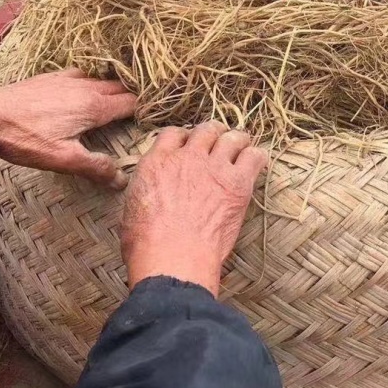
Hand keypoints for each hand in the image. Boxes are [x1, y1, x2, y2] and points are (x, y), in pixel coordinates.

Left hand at [0, 69, 136, 188]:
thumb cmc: (24, 138)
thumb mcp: (62, 159)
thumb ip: (96, 167)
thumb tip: (123, 179)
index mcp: (94, 106)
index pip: (132, 102)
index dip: (147, 110)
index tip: (154, 119)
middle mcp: (86, 87)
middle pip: (121, 88)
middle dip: (134, 98)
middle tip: (142, 113)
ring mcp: (68, 78)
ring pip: (102, 79)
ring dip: (114, 89)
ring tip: (119, 103)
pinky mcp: (51, 77)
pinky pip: (82, 74)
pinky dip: (93, 81)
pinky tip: (85, 90)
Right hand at [121, 122, 266, 295]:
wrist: (173, 258)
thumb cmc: (146, 243)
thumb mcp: (131, 206)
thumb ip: (146, 186)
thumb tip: (151, 187)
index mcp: (157, 162)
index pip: (173, 133)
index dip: (183, 138)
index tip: (189, 147)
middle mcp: (187, 157)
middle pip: (205, 130)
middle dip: (212, 135)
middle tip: (216, 145)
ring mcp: (214, 167)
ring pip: (232, 137)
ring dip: (236, 141)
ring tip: (240, 148)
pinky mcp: (237, 183)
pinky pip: (254, 157)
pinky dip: (256, 157)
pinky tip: (255, 164)